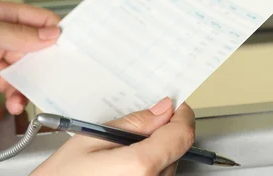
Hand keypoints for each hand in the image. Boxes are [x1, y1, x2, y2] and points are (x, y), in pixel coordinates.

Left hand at [0, 0, 60, 122]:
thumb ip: (18, 35)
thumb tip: (51, 35)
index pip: (34, 22)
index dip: (52, 33)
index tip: (69, 48)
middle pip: (26, 56)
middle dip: (35, 72)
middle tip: (45, 85)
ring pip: (10, 80)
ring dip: (16, 94)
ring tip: (16, 105)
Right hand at [32, 98, 194, 175]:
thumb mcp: (90, 139)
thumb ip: (132, 124)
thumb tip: (162, 109)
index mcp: (140, 167)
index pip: (182, 134)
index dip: (181, 115)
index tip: (175, 105)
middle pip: (177, 149)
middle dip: (165, 131)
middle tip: (143, 122)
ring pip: (170, 166)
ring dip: (157, 151)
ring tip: (123, 148)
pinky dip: (149, 168)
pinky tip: (125, 164)